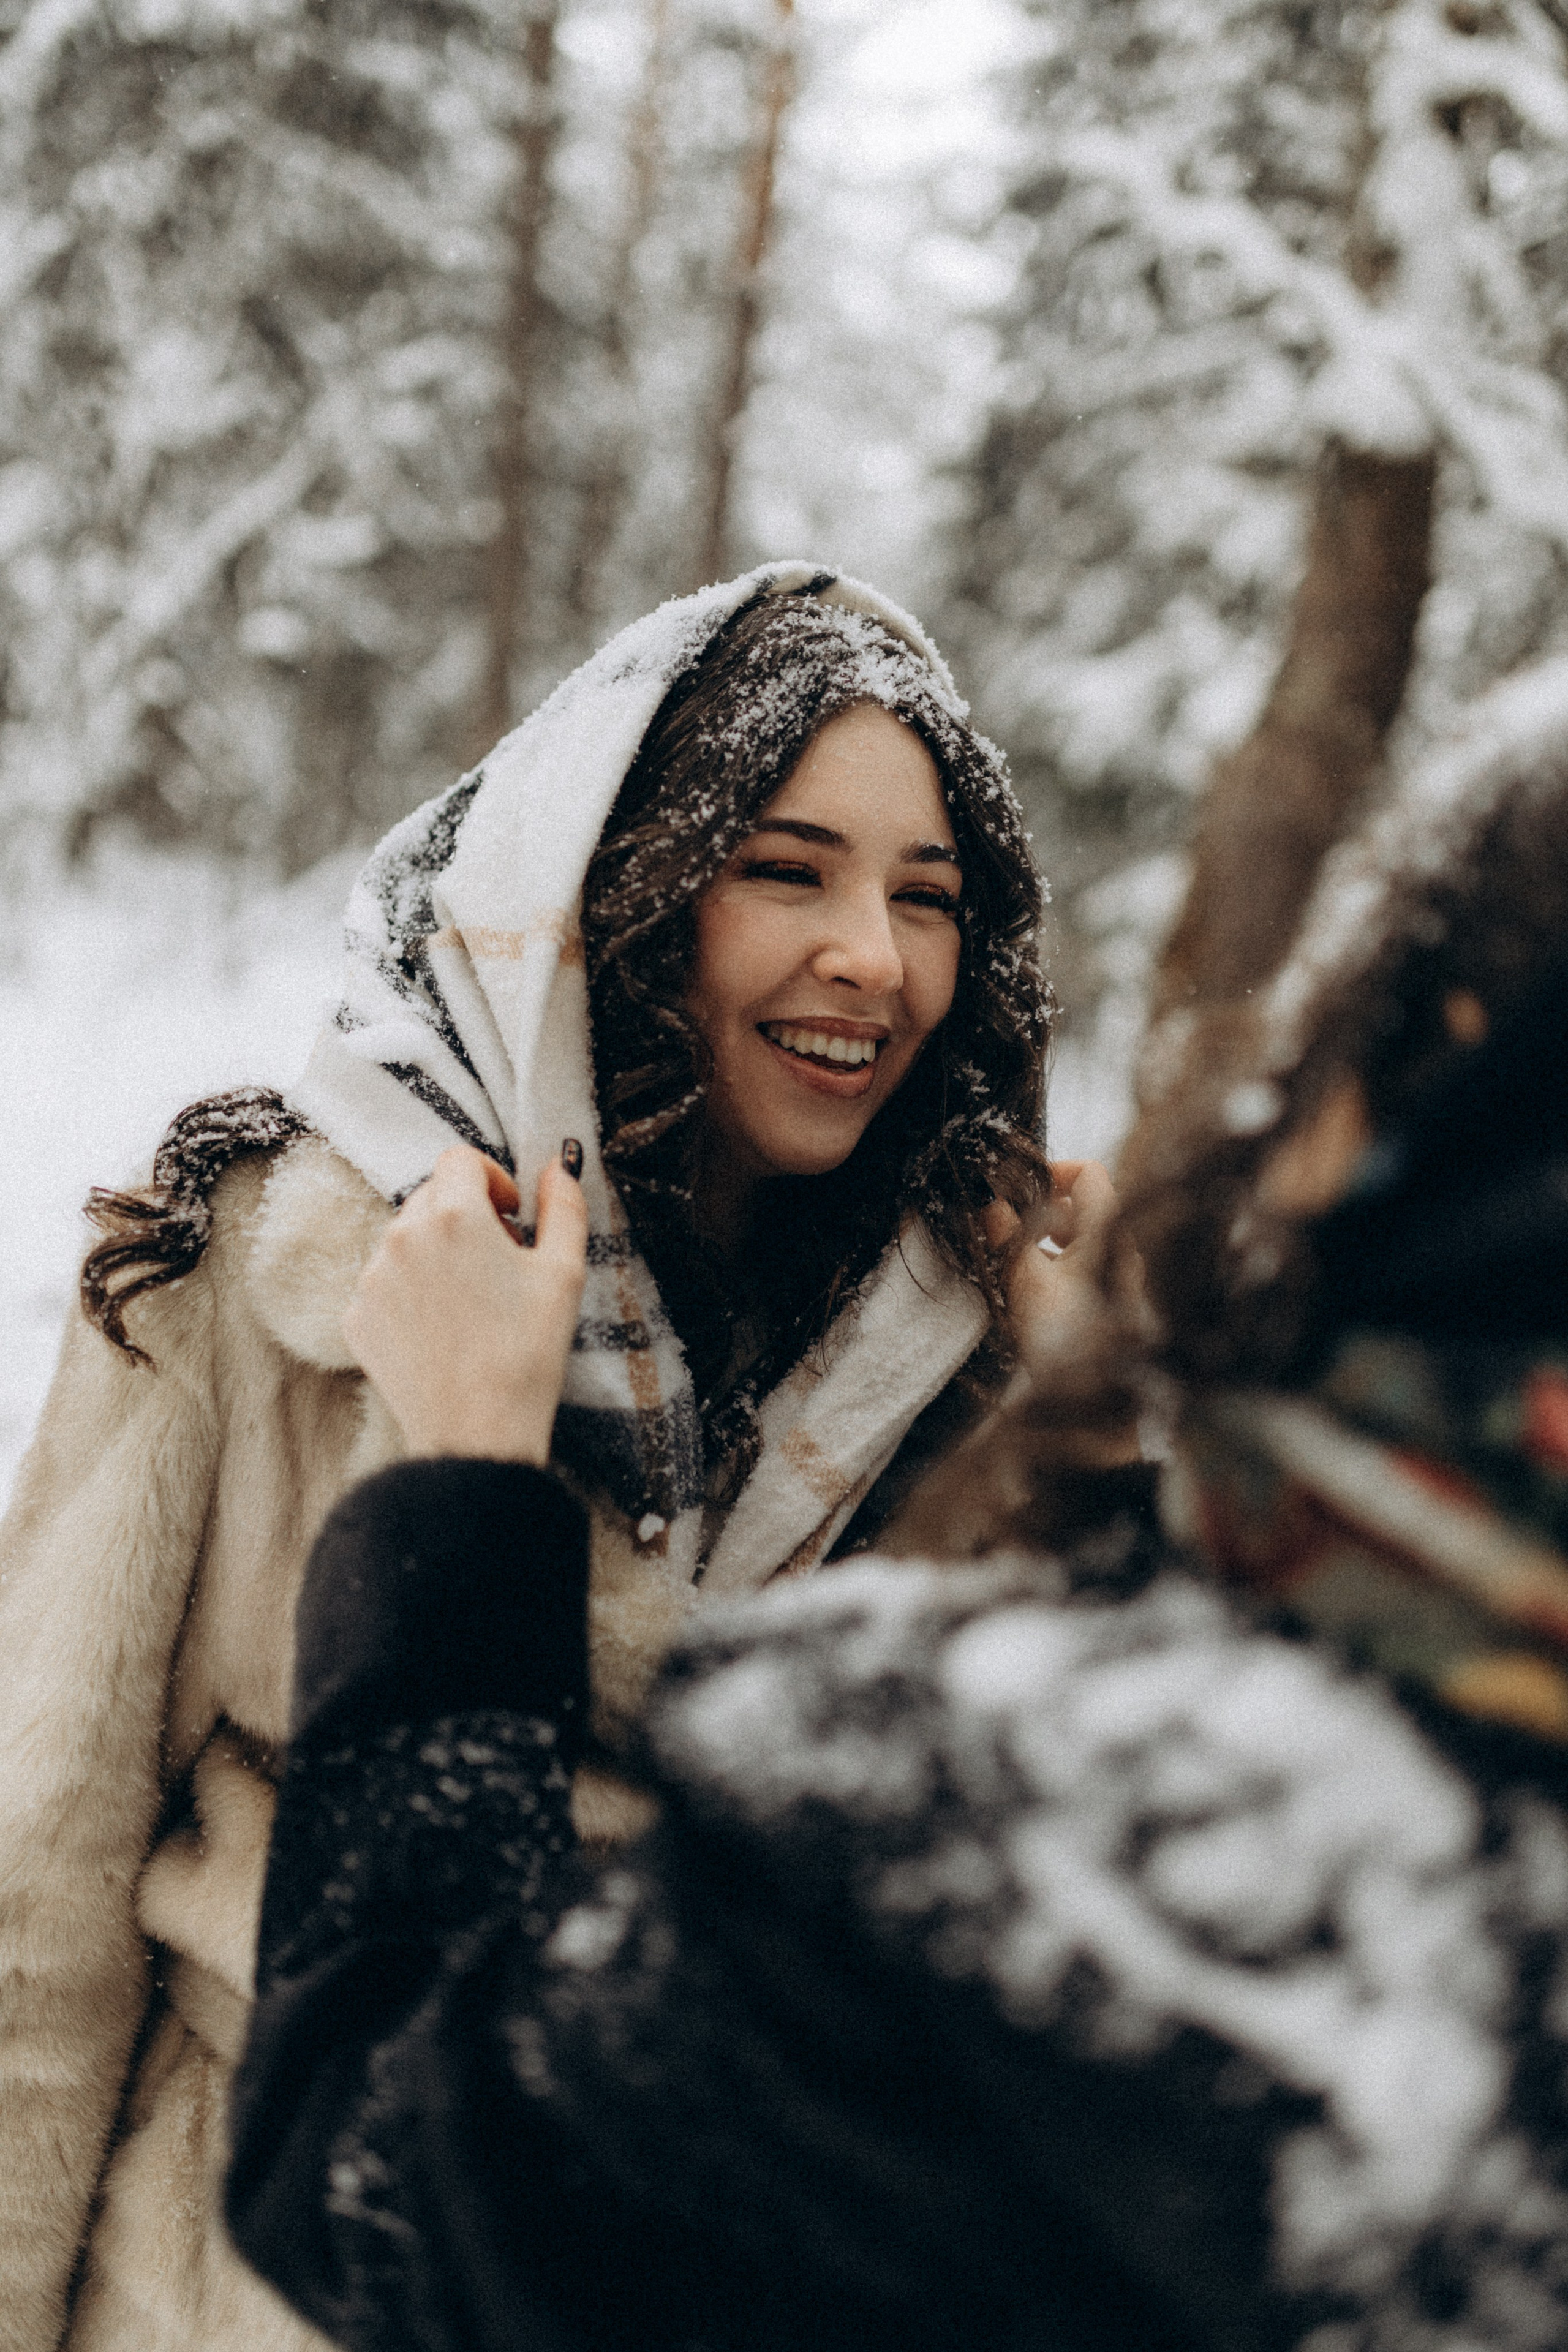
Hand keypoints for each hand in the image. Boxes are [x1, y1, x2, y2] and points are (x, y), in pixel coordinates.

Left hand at [343, 1145, 587, 1465]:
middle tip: (499, 1263)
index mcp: (454, 1215)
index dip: (492, 1179)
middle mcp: (402, 1236)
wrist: (477, 1432)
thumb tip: (561, 1164)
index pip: (459, 1158)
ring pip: (405, 1240)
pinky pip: (385, 1284)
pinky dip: (412, 1294)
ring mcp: (372, 1278)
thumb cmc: (527, 1353)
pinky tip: (443, 1331)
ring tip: (472, 1303)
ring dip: (437, 1253)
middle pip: (431, 1196)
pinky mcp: (356, 1317)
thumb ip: (564, 1207)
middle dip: (466, 1216)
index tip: (511, 1215)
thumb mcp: (564, 1272)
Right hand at [984, 1160, 1124, 1375]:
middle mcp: (1120, 1250)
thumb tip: (991, 1206)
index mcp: (1108, 1234)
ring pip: (1077, 1239)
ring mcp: (1117, 1277)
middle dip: (1037, 1210)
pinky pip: (1080, 1266)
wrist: (1095, 1402)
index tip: (1018, 1187)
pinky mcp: (1108, 1302)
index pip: (1090, 1174)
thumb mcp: (1026, 1284)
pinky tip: (1025, 1284)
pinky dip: (1053, 1263)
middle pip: (1080, 1207)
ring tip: (1007, 1256)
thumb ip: (1007, 1240)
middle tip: (1000, 1222)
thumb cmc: (1064, 1339)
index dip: (1053, 1171)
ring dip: (1041, 1239)